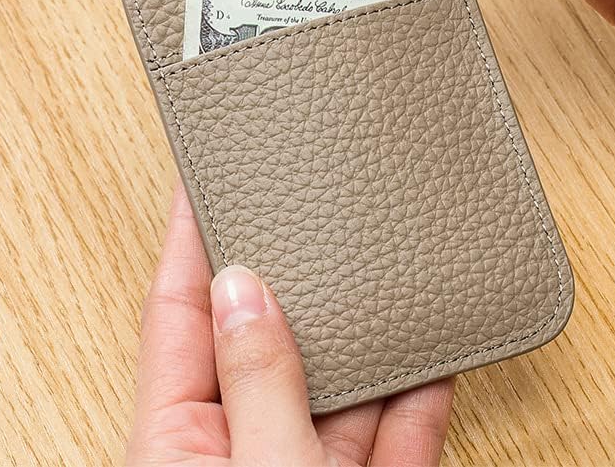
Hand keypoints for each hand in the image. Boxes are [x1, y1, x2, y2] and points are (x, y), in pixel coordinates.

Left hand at [126, 184, 454, 465]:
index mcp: (181, 441)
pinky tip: (435, 352)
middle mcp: (240, 448)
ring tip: (382, 269)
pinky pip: (396, 432)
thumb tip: (245, 290)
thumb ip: (256, 382)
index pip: (179, 314)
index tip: (205, 176)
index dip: (189, 238)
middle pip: (266, 341)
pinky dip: (420, 395)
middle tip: (310, 211)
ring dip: (365, 337)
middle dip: (292, 279)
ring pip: (337, 386)